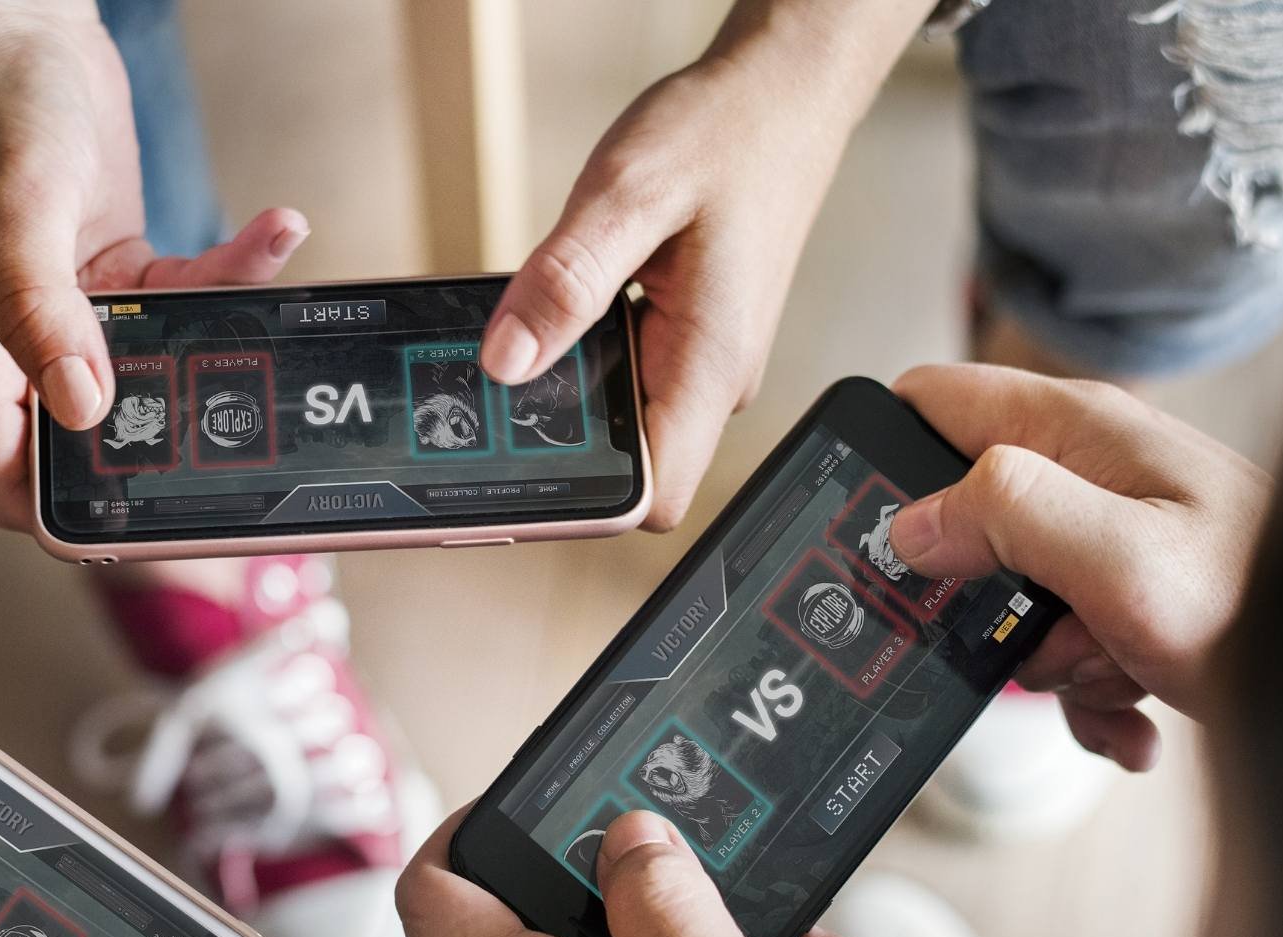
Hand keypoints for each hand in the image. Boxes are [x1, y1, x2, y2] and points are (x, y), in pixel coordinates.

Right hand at [0, 0, 307, 529]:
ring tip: (268, 273)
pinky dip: (231, 277)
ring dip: (218, 342)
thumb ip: (43, 313)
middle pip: (93, 445)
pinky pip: (183, 305)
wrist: (16, 22)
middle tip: (247, 422)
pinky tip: (273, 231)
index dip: (72, 518)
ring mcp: (66, 317)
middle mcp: (10, 348)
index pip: (9, 483)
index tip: (152, 520)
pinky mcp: (114, 278)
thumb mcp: (18, 208)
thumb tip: (85, 408)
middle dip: (171, 438)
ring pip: (154, 378)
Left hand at [479, 0, 927, 530]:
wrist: (785, 89)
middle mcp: (713, 377)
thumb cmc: (729, 131)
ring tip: (530, 330)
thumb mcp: (629, 195)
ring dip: (567, 389)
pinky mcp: (689, 336)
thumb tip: (505, 361)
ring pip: (620, 419)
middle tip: (497, 391)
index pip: (654, 498)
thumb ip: (566, 280)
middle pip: (627, 465)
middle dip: (558, 441)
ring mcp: (703, 360)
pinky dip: (583, 351)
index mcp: (711, 364)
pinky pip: (626, 373)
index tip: (517, 471)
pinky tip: (559, 306)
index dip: (586, 501)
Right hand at [887, 365, 1272, 768]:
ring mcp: (1114, 535)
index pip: (932, 401)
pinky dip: (1088, 693)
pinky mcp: (1132, 596)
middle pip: (964, 520)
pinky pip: (1067, 646)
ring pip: (1013, 599)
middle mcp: (1092, 471)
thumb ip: (1004, 514)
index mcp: (1077, 431)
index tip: (873, 539)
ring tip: (1113, 667)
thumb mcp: (1114, 557)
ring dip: (1045, 658)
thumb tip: (911, 522)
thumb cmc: (1261, 607)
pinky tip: (1132, 715)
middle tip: (1029, 627)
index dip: (885, 463)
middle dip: (976, 597)